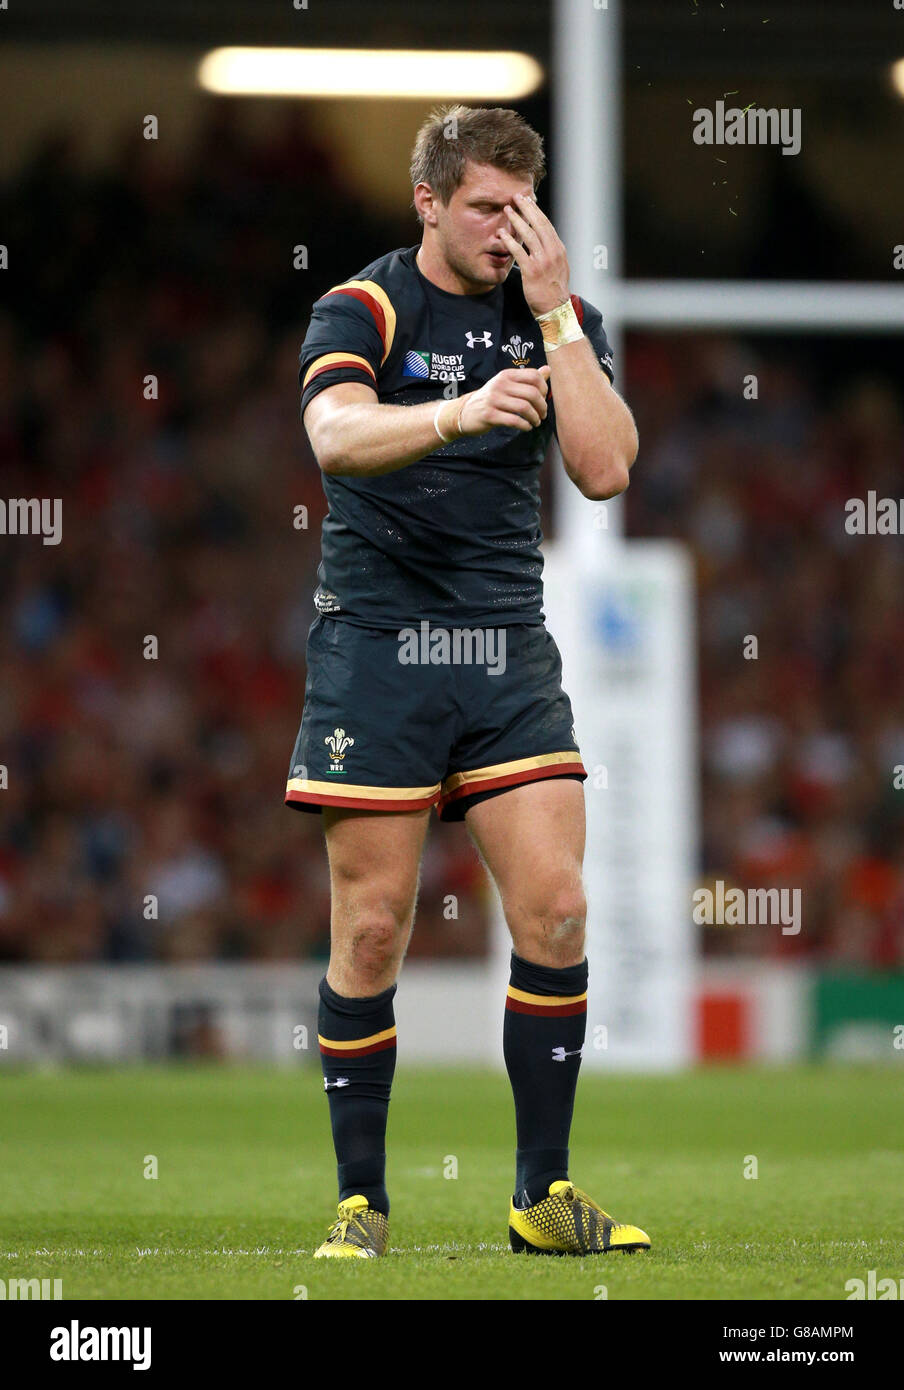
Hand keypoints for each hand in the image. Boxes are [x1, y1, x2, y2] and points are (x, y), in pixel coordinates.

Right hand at [457, 365, 550, 434]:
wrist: (465, 412)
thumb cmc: (491, 399)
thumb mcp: (507, 385)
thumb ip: (527, 378)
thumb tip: (548, 370)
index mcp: (506, 375)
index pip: (533, 376)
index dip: (544, 389)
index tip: (543, 399)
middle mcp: (500, 384)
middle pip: (532, 393)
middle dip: (542, 406)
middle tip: (542, 414)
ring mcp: (493, 399)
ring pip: (524, 407)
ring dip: (535, 418)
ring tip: (536, 422)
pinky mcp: (489, 415)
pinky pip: (513, 420)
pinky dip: (524, 425)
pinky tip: (526, 427)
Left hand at [497, 192, 569, 317]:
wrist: (555, 308)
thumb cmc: (554, 289)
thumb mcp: (558, 266)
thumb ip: (551, 251)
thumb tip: (544, 239)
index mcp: (558, 249)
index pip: (547, 224)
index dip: (536, 211)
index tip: (527, 200)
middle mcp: (552, 252)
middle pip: (539, 224)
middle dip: (527, 209)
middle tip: (516, 197)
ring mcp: (542, 261)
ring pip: (529, 235)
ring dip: (517, 220)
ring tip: (506, 210)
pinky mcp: (531, 271)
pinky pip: (519, 252)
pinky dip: (510, 241)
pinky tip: (502, 234)